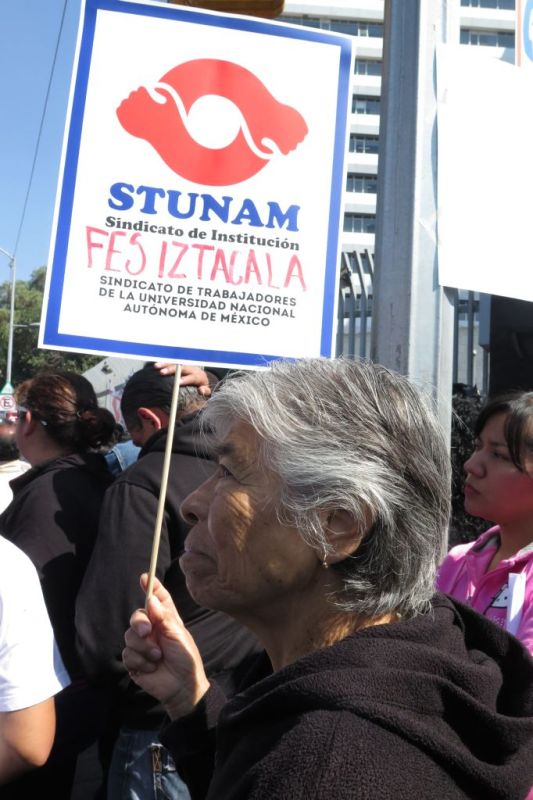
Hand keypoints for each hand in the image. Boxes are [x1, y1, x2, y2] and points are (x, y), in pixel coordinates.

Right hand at [122, 575, 209, 719]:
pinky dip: (139, 661)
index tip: (145, 576)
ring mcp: (142, 645)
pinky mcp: (134, 661)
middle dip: (139, 623)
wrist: (182, 687)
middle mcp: (152, 629)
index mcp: (166, 619)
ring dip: (143, 648)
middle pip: (137, 616)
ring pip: (129, 636)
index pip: (158, 599)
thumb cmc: (186, 659)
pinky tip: (151, 668)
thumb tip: (151, 599)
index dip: (152, 586)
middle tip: (147, 632)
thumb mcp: (178, 635)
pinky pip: (127, 654)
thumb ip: (164, 617)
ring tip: (157, 657)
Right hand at [153, 363, 211, 396]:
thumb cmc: (202, 385)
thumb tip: (202, 390)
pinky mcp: (179, 364)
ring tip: (157, 367)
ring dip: (165, 364)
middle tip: (162, 372)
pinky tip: (156, 364)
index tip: (178, 382)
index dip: (186, 379)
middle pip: (182, 368)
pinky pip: (171, 362)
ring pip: (175, 363)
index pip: (192, 377)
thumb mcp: (206, 389)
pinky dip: (164, 362)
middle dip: (172, 369)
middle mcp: (191, 369)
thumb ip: (205, 391)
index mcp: (199, 376)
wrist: (201, 376)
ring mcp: (185, 365)